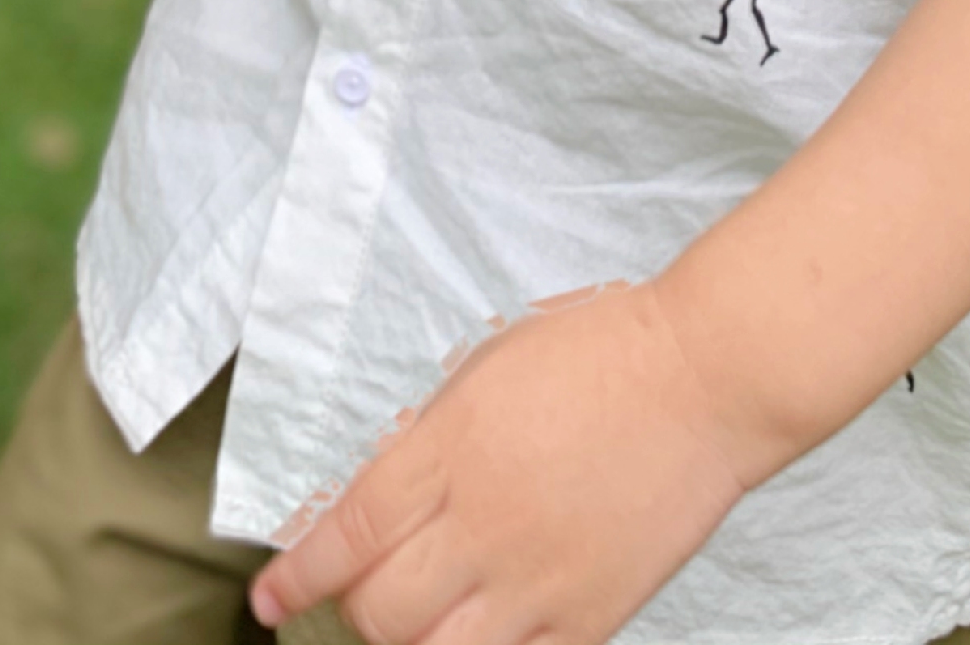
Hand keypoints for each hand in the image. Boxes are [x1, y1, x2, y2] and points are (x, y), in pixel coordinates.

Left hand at [248, 283, 751, 644]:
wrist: (701, 379)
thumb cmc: (595, 354)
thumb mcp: (483, 372)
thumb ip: (426, 443)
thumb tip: (373, 507)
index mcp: (451, 449)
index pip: (346, 534)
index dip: (296, 575)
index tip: (268, 597)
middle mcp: (484, 523)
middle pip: (380, 612)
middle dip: (354, 609)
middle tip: (363, 592)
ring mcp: (538, 580)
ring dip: (410, 644)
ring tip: (417, 619)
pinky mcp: (590, 617)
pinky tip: (480, 633)